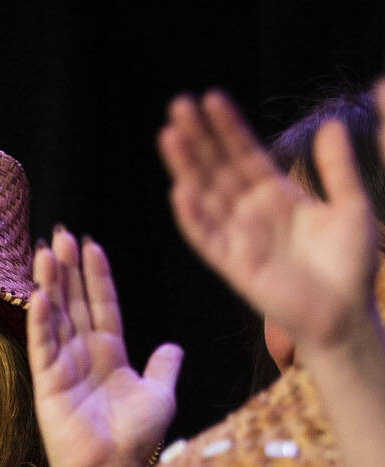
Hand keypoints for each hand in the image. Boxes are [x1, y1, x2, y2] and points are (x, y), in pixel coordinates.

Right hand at [29, 229, 181, 466]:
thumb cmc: (136, 439)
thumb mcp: (160, 394)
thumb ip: (164, 367)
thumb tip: (172, 348)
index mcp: (109, 354)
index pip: (101, 305)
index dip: (96, 275)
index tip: (90, 245)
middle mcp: (83, 356)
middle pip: (73, 303)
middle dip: (67, 268)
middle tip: (60, 235)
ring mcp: (63, 368)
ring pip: (56, 317)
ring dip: (50, 284)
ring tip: (47, 252)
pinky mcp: (48, 384)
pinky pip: (43, 346)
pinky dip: (41, 321)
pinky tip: (40, 295)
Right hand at [159, 88, 382, 359]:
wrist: (346, 313)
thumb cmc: (351, 264)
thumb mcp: (351, 205)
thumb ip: (337, 167)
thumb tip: (330, 124)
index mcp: (277, 196)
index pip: (245, 154)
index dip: (228, 127)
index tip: (211, 98)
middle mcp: (251, 214)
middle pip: (217, 168)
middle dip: (198, 138)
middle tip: (178, 105)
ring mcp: (239, 238)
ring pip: (205, 195)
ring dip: (186, 166)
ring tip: (169, 135)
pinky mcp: (233, 265)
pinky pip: (206, 238)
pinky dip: (192, 216)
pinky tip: (180, 191)